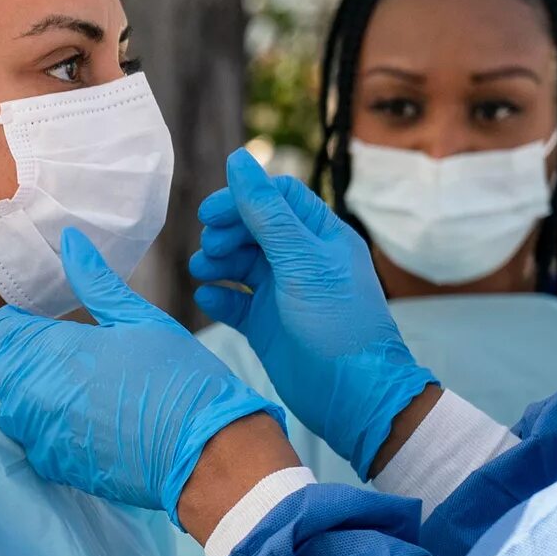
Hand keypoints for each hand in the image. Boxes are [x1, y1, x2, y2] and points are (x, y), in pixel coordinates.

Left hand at [0, 228, 281, 515]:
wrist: (201, 450)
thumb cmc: (177, 377)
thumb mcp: (138, 318)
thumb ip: (96, 281)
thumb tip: (70, 240)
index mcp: (46, 347)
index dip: (19, 327)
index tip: (45, 332)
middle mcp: (28, 391)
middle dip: (3, 365)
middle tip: (45, 363)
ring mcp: (36, 433)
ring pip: (1, 413)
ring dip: (22, 402)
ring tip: (67, 397)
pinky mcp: (52, 466)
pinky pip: (28, 447)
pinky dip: (44, 436)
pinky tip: (81, 428)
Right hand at [189, 150, 433, 476]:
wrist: (354, 395)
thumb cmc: (337, 324)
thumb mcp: (301, 261)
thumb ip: (266, 212)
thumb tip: (239, 160)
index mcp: (321, 237)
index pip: (276, 198)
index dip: (242, 199)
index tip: (211, 215)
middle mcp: (302, 261)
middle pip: (254, 228)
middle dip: (227, 233)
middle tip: (211, 249)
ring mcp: (284, 294)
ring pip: (241, 264)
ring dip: (218, 262)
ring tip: (203, 272)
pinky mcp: (268, 326)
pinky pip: (236, 302)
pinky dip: (219, 296)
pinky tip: (208, 298)